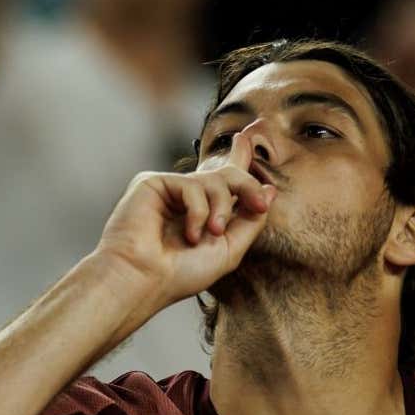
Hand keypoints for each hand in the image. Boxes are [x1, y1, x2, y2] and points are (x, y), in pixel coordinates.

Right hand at [94, 131, 276, 309]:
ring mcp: (170, 189)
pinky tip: (190, 233)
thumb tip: (270, 190)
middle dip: (248, 186)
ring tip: (212, 232)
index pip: (227, 179)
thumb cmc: (181, 274)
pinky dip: (198, 210)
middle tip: (260, 205)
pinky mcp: (153, 182)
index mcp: (205, 213)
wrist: (144, 280)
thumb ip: (250, 220)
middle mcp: (188, 198)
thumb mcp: (229, 249)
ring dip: (221, 208)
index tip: (248, 134)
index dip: (240, 156)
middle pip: (229, 174)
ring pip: (214, 179)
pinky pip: (192, 184)